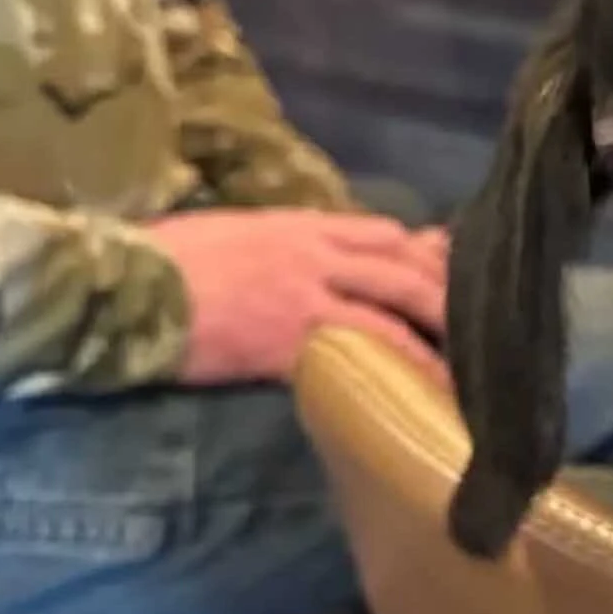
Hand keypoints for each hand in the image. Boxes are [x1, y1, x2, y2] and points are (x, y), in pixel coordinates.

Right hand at [146, 208, 449, 387]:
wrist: (125, 288)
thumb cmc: (168, 260)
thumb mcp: (235, 234)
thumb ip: (284, 241)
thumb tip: (313, 255)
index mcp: (300, 225)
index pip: (382, 233)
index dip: (424, 255)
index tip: (451, 277)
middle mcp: (316, 252)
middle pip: (404, 264)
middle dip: (448, 291)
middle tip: (488, 321)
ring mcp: (309, 293)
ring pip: (397, 304)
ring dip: (440, 332)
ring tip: (474, 362)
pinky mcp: (295, 339)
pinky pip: (366, 350)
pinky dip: (402, 366)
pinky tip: (428, 389)